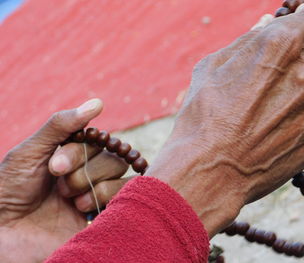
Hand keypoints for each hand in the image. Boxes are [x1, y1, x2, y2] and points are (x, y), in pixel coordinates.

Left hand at [0, 99, 127, 262]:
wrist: (6, 234)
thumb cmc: (10, 190)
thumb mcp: (30, 151)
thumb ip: (61, 125)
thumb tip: (98, 102)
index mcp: (74, 154)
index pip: (96, 141)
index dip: (78, 152)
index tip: (54, 168)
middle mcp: (89, 170)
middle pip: (112, 156)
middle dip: (85, 172)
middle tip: (59, 187)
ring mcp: (99, 192)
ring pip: (121, 172)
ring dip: (95, 186)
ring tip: (71, 202)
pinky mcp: (105, 213)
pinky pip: (127, 194)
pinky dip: (107, 196)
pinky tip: (82, 210)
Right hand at [146, 3, 303, 236]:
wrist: (207, 171)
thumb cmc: (202, 118)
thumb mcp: (212, 68)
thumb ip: (247, 42)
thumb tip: (268, 26)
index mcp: (281, 46)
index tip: (297, 33)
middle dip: (293, 66)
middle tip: (263, 88)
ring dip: (294, 99)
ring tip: (260, 120)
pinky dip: (295, 127)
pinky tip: (268, 139)